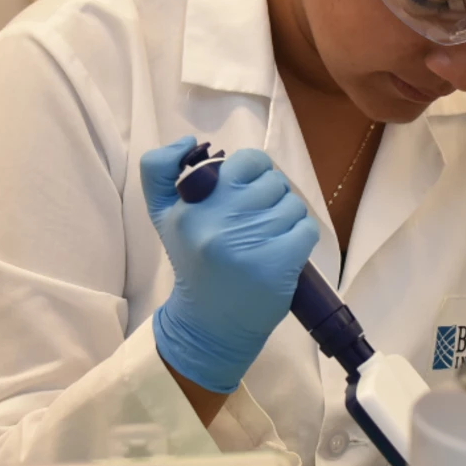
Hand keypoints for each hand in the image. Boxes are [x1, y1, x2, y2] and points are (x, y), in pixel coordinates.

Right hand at [141, 138, 319, 393]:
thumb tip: (189, 139)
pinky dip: (300, 237)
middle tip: (255, 220)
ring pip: (291, 203)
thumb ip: (160, 169)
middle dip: (269, 196)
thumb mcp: (164, 215)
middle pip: (272, 181)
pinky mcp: (279, 263)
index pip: (245, 161)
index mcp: (190, 206)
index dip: (252, 172)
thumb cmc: (192, 263)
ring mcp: (251, 243)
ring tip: (266, 238)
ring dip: (285, 218)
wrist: (208, 325)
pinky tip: (281, 252)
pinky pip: (306, 227)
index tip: (244, 192)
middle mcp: (218, 221)